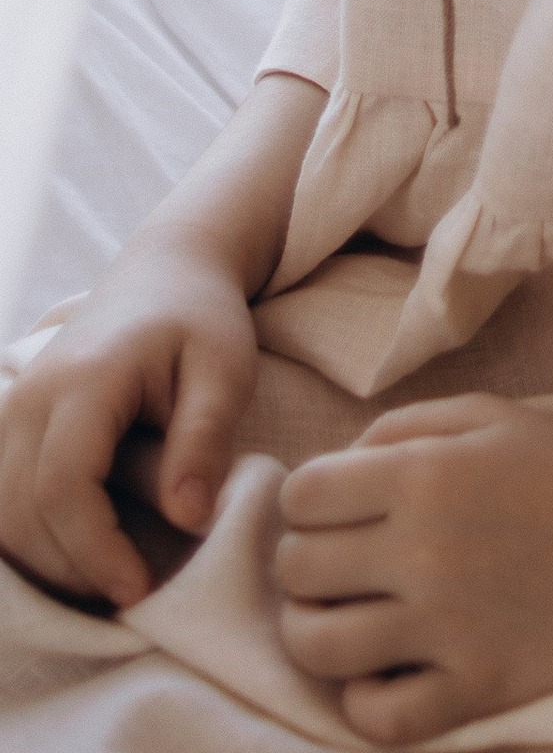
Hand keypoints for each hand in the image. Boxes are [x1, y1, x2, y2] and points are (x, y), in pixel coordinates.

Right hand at [0, 235, 260, 607]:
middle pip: (19, 509)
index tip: (138, 588)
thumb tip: (188, 518)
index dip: (93, 549)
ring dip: (43, 560)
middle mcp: (33, 394)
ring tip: (108, 574)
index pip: (63, 485)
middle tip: (130, 590)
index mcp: (86, 378)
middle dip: (69, 567)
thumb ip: (205, 439)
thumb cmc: (203, 318)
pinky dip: (26, 537)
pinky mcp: (11, 421)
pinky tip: (77, 551)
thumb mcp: (227, 369)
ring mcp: (13, 406)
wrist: (167, 267)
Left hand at [273, 377, 552, 737]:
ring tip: (340, 618)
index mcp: (426, 474)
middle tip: (335, 562)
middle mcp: (424, 550)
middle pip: (299, 568)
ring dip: (312, 630)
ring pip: (317, 645)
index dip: (305, 500)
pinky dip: (362, 699)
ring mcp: (445, 627)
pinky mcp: (471, 689)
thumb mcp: (488, 416)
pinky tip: (381, 671)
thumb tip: (329, 467)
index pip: (302, 494)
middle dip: (303, 561)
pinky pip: (376, 716)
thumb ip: (403, 426)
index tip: (330, 508)